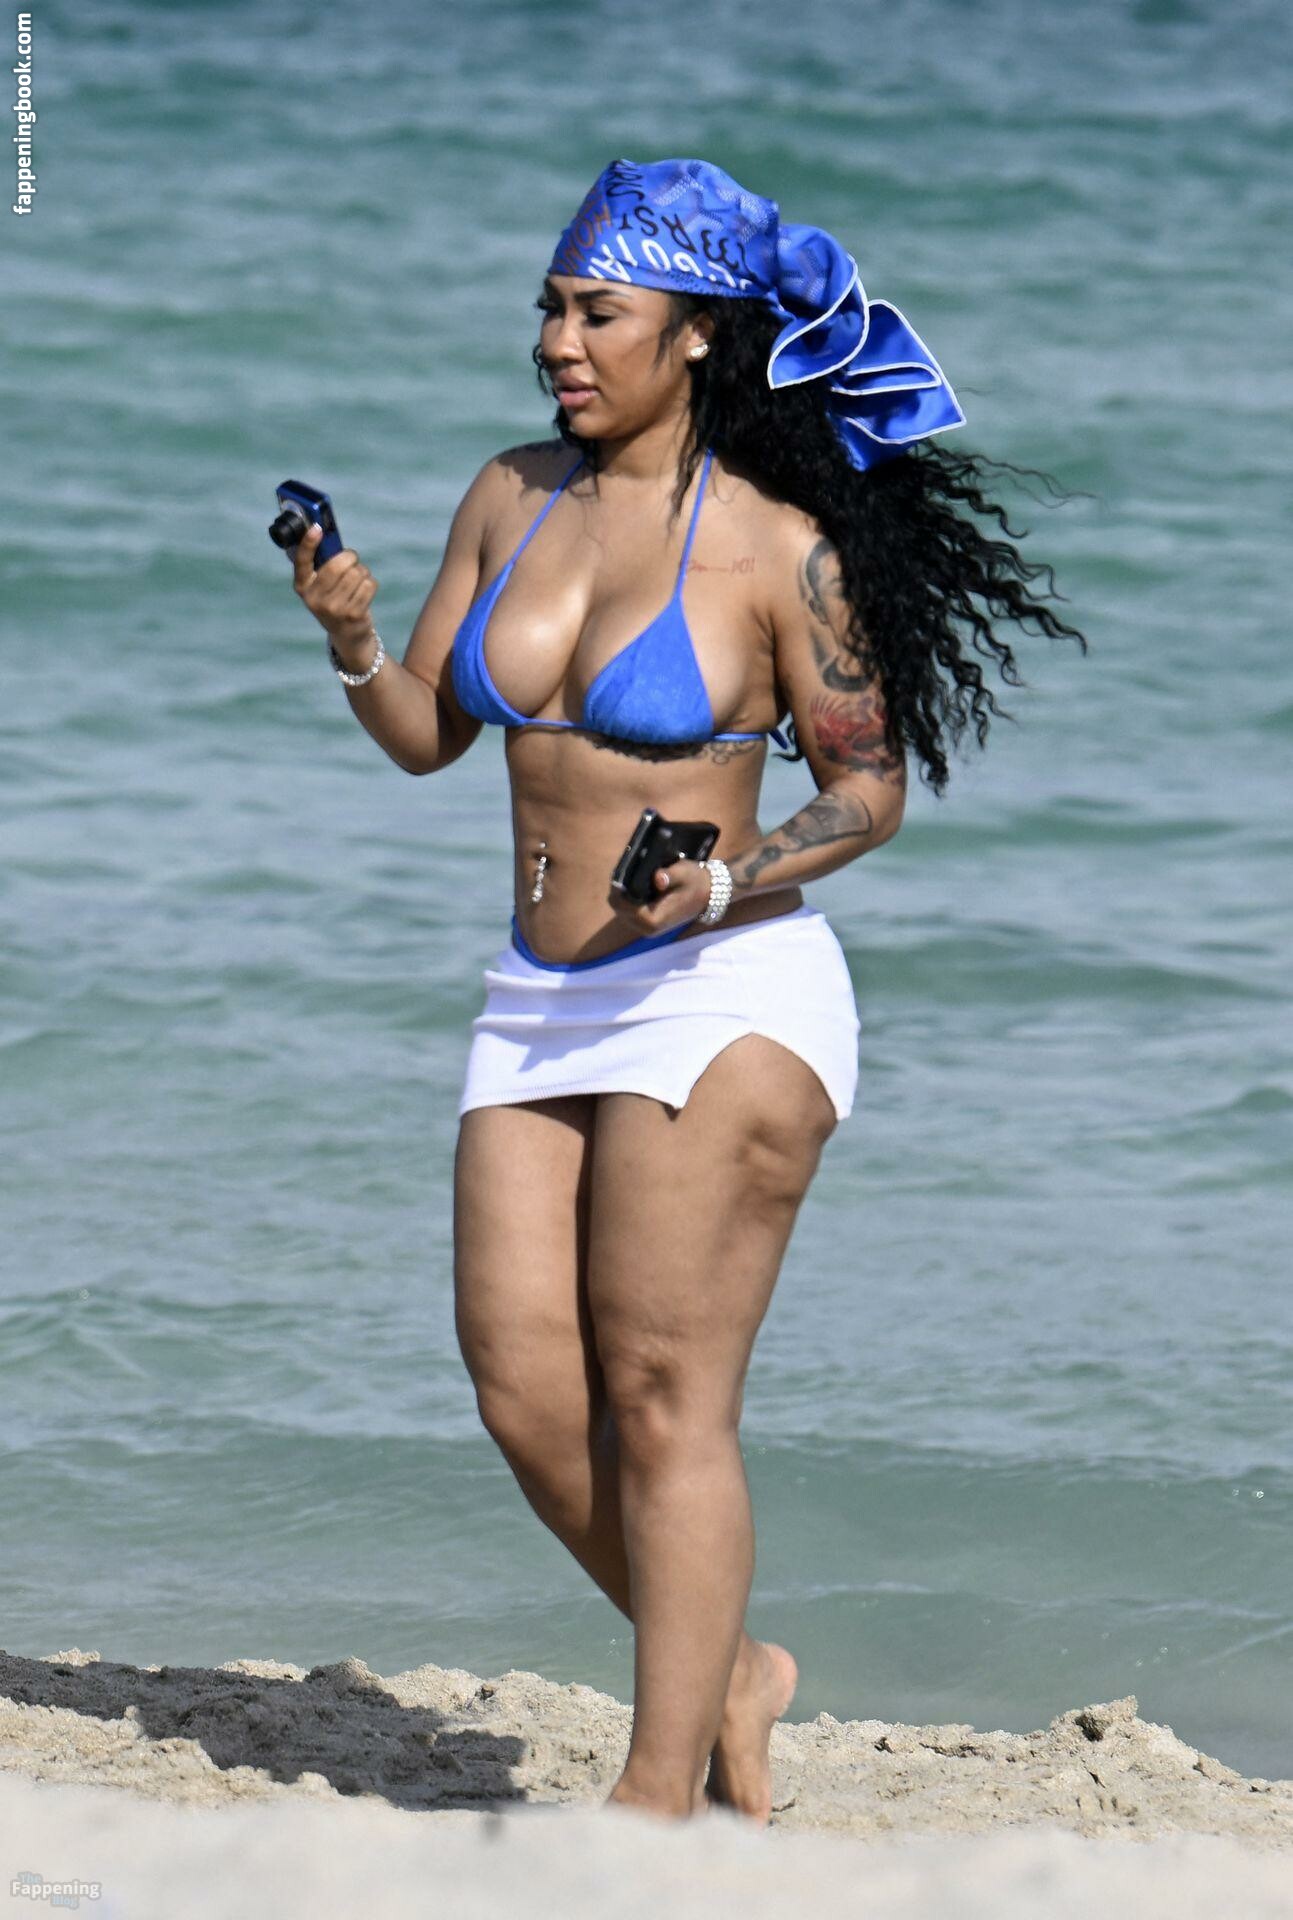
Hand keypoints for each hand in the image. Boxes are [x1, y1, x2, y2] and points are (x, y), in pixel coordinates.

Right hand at [292, 522, 379, 653]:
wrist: (347, 635)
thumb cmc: (334, 598)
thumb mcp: (321, 585)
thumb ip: (321, 563)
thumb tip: (324, 533)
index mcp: (302, 587)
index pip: (302, 562)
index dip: (308, 543)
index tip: (317, 527)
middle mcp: (314, 599)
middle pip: (338, 564)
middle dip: (350, 557)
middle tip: (352, 560)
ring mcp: (333, 609)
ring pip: (356, 573)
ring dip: (362, 571)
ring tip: (358, 580)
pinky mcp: (353, 615)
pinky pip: (369, 585)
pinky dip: (370, 583)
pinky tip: (364, 591)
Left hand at [607, 858, 713, 936]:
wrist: (708, 895)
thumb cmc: (695, 882)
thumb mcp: (685, 873)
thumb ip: (669, 875)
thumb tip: (658, 878)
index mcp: (653, 920)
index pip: (623, 905)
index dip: (619, 888)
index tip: (620, 870)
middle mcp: (646, 928)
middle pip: (618, 907)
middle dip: (618, 889)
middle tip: (622, 868)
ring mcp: (645, 928)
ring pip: (620, 908)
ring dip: (622, 893)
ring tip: (627, 874)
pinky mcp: (645, 923)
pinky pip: (627, 909)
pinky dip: (627, 896)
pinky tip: (632, 883)